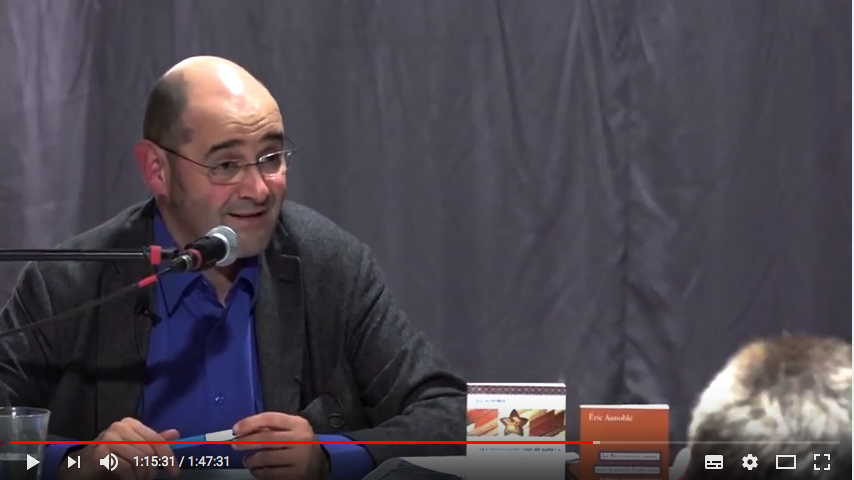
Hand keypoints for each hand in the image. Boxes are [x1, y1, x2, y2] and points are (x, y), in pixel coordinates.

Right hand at [57, 417, 179, 479]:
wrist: (78, 468)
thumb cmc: (109, 458)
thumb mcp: (134, 448)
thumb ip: (153, 442)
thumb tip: (176, 433)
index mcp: (130, 424)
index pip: (156, 440)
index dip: (168, 457)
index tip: (174, 473)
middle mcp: (119, 427)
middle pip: (149, 452)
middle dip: (152, 471)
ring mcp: (108, 439)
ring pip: (139, 460)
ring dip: (141, 476)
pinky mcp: (99, 454)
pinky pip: (125, 468)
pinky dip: (130, 479)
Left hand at [233, 412, 329, 479]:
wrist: (320, 463)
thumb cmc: (300, 444)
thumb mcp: (292, 429)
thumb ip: (272, 427)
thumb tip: (244, 430)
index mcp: (298, 424)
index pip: (270, 418)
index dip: (250, 423)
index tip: (237, 429)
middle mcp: (300, 439)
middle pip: (266, 438)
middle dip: (246, 442)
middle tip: (235, 445)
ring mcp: (299, 458)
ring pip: (266, 458)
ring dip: (251, 460)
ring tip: (248, 460)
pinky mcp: (297, 474)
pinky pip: (270, 474)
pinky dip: (259, 472)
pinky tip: (257, 470)